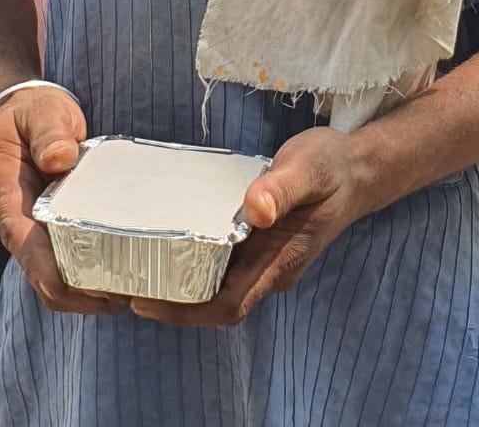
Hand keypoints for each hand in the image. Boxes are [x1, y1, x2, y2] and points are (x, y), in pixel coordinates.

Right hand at [0, 84, 127, 315]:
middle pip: (42, 277)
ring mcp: (31, 229)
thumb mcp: (40, 112)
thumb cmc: (30, 113)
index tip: (95, 291)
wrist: (20, 113)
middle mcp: (15, 223)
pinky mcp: (48, 227)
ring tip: (130, 292)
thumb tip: (58, 158)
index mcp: (6, 199)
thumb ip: (48, 132)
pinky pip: (64, 261)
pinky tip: (122, 272)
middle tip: (126, 297)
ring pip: (54, 276)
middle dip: (79, 295)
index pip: (27, 252)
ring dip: (86, 290)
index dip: (57, 279)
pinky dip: (88, 273)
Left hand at [130, 126, 366, 326]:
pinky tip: (164, 242)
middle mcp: (269, 269)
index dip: (185, 311)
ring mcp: (264, 259)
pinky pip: (219, 264)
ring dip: (176, 285)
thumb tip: (256, 209)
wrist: (357, 168)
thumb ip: (283, 187)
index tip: (143, 302)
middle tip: (120, 284)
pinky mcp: (258, 243)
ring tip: (130, 267)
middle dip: (169, 303)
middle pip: (213, 302)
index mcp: (280, 261)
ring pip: (214, 285)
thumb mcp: (309, 167)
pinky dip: (190, 261)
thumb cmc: (333, 167)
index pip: (228, 304)